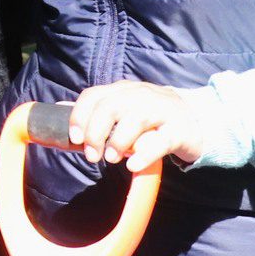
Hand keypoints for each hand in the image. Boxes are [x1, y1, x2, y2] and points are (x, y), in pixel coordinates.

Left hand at [68, 81, 204, 172]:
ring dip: (118, 141)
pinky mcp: (181, 130)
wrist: (195, 122)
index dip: (80, 116)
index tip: (76, 138)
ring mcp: (163, 110)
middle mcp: (141, 95)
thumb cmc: (150, 119)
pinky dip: (144, 153)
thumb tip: (59, 106)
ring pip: (135, 119)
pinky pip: (161, 140)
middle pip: (111, 106)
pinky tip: (133, 164)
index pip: (94, 95)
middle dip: (96, 132)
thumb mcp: (122, 110)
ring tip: (112, 158)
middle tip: (93, 156)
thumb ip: (94, 110)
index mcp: (123, 90)